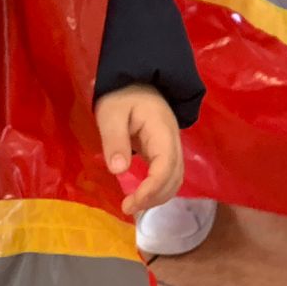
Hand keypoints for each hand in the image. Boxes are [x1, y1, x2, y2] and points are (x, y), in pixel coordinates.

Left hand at [95, 84, 183, 215]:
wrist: (136, 78)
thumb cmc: (121, 94)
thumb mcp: (111, 113)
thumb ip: (115, 140)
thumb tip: (119, 171)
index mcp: (162, 130)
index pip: (166, 166)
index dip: (152, 189)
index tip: (130, 202)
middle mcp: (173, 140)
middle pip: (175, 176)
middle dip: (155, 197)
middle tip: (127, 207)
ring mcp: (171, 145)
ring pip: (176, 178)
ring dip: (158, 196)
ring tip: (133, 205)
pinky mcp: (165, 149)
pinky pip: (169, 173)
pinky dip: (159, 189)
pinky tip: (142, 195)